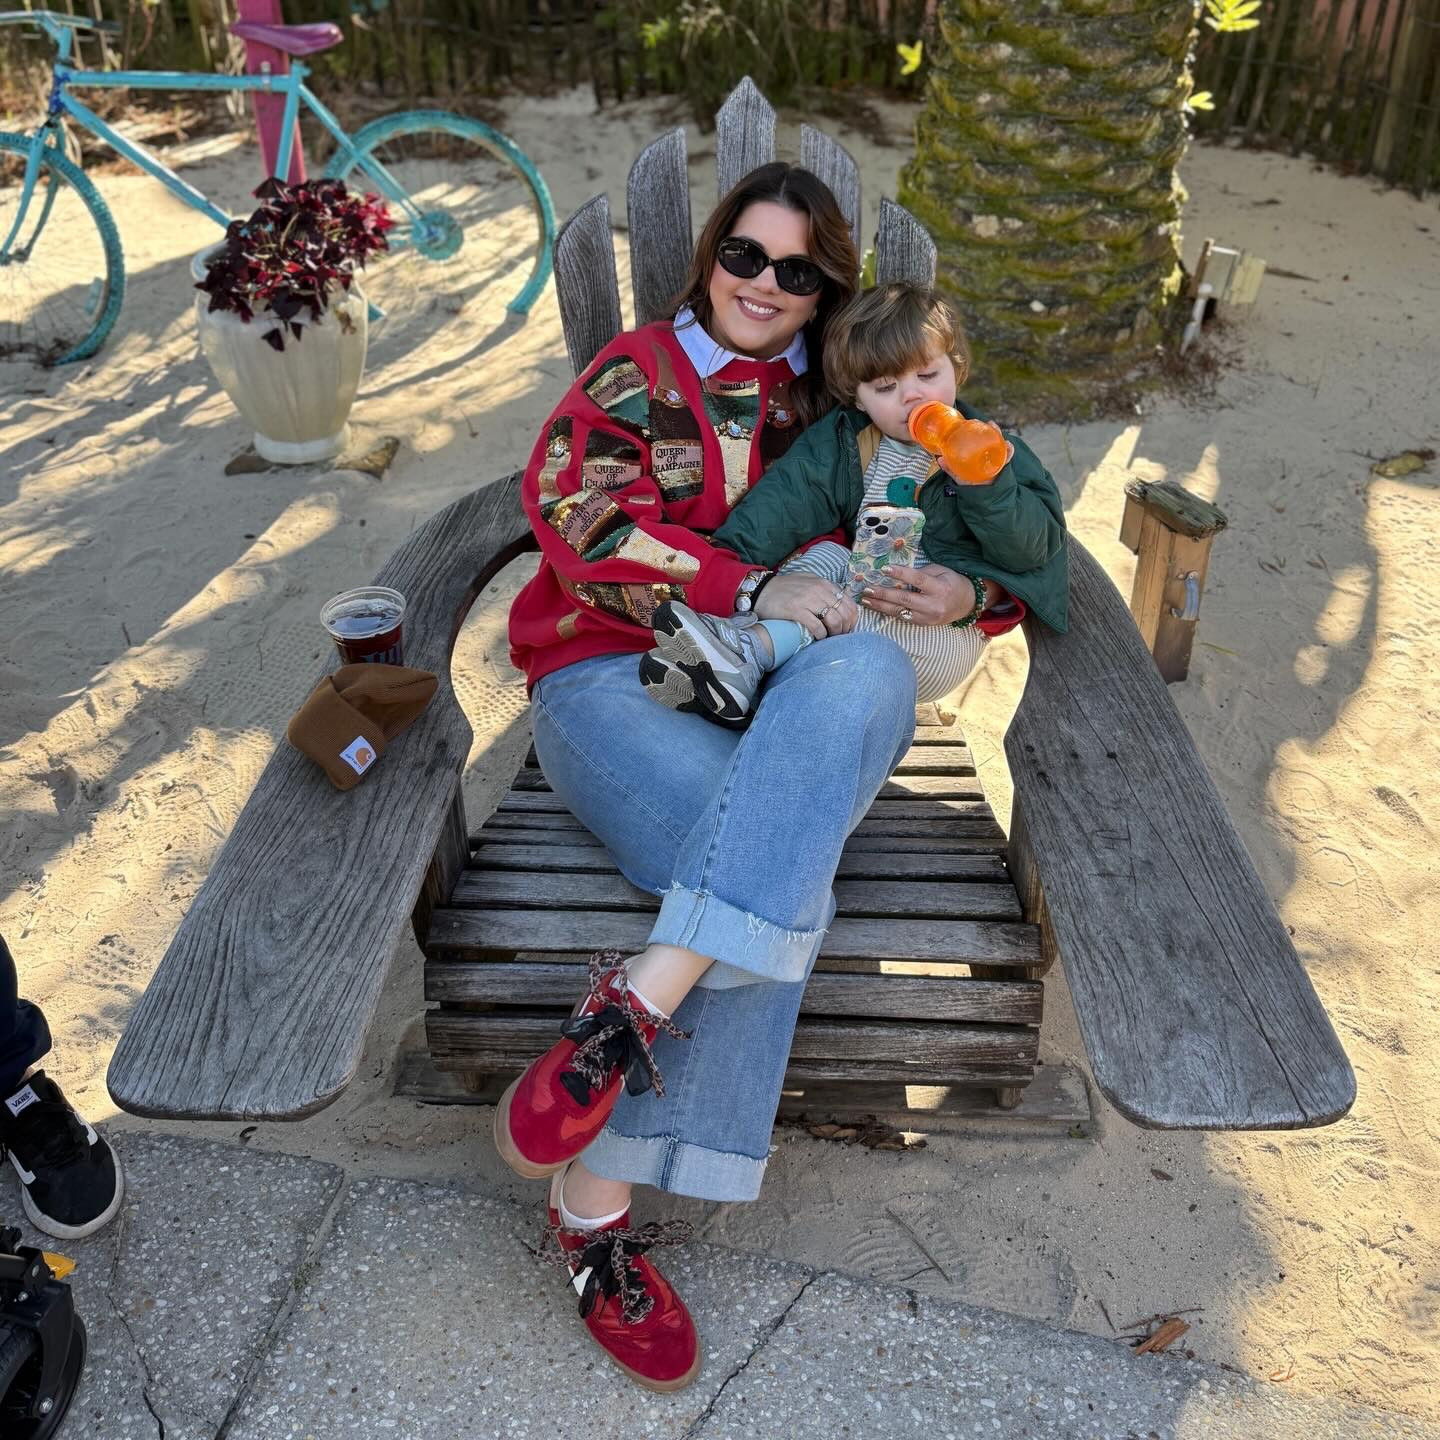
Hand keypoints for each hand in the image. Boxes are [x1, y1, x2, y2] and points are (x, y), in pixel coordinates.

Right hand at [754, 572, 858, 639]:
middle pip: (844, 614)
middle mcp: (819, 590)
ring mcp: (808, 600)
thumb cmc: (785, 589)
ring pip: (834, 620)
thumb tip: (840, 599)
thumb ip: (824, 589)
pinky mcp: (797, 611)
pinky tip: (818, 638)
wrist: (761, 591)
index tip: (847, 628)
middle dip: (845, 629)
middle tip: (839, 637)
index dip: (852, 619)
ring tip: (829, 638)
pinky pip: (817, 627)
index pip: (849, 603)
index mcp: (824, 584)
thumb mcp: (808, 582)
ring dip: (835, 633)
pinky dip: (821, 635)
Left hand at [860, 563, 988, 625]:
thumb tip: (898, 573)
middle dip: (883, 594)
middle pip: (905, 599)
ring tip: (865, 600)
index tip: (884, 569)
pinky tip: (876, 606)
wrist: (966, 604)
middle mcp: (934, 604)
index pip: (918, 580)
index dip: (901, 574)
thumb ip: (922, 572)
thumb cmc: (951, 582)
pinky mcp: (923, 624)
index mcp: (940, 588)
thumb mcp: (941, 571)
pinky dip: (888, 612)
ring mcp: (928, 617)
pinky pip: (903, 618)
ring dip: (880, 605)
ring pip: (901, 611)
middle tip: (867, 589)